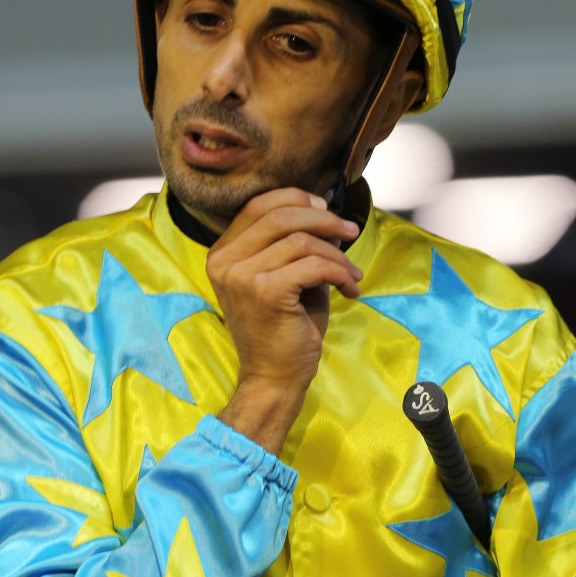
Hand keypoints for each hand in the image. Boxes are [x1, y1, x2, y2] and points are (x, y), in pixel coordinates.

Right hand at [206, 188, 361, 450]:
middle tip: (350, 232)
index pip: (259, 204)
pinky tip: (350, 288)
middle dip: (324, 219)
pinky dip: (340, 272)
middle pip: (281, 214)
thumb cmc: (284, 328)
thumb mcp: (284, 275)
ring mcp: (241, 275)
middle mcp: (224, 260)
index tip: (326, 209)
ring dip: (337, 254)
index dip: (297, 199)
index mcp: (223, 252)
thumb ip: (294, 243)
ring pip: (302, 240)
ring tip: (352, 273)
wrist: (274, 378)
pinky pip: (314, 265)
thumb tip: (326, 214)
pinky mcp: (265, 291)